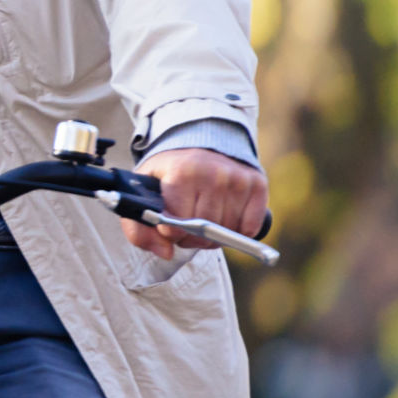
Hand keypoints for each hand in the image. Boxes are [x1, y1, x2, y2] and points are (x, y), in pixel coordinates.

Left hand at [128, 147, 267, 257]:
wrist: (202, 143)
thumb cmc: (170, 172)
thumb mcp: (144, 191)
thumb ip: (139, 227)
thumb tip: (165, 254)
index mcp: (182, 173)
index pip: (178, 224)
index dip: (172, 233)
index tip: (169, 226)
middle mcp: (213, 174)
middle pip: (204, 232)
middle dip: (191, 238)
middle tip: (186, 227)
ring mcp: (238, 180)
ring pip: (227, 232)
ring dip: (214, 237)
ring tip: (204, 222)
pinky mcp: (257, 185)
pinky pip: (250, 228)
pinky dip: (237, 232)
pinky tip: (225, 220)